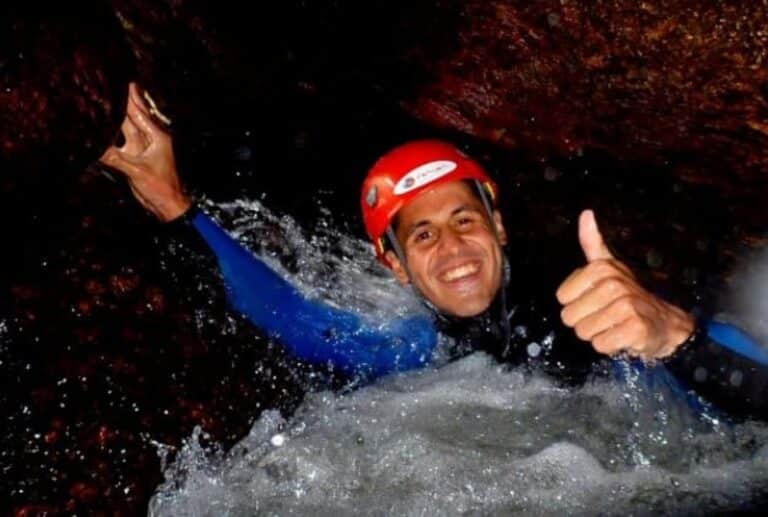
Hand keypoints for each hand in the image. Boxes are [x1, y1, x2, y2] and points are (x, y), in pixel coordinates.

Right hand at [100, 82, 190, 221]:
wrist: (167, 205)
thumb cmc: (160, 187)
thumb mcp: (137, 172)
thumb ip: (116, 159)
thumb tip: (95, 148)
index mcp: (157, 137)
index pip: (139, 112)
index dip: (130, 97)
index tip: (124, 81)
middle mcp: (149, 138)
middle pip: (133, 115)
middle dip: (124, 99)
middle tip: (113, 81)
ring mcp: (142, 146)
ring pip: (126, 126)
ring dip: (117, 113)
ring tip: (106, 96)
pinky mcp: (134, 156)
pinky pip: (120, 140)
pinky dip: (112, 131)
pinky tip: (103, 122)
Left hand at [556, 210, 693, 359]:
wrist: (666, 323)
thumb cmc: (629, 296)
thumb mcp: (609, 266)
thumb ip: (592, 242)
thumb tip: (586, 213)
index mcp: (602, 268)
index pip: (562, 297)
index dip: (576, 303)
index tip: (595, 300)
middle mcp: (614, 284)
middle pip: (570, 316)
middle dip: (585, 321)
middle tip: (605, 316)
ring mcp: (626, 306)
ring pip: (584, 331)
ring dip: (597, 334)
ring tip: (614, 325)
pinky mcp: (635, 328)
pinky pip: (601, 344)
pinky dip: (609, 346)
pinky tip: (623, 336)